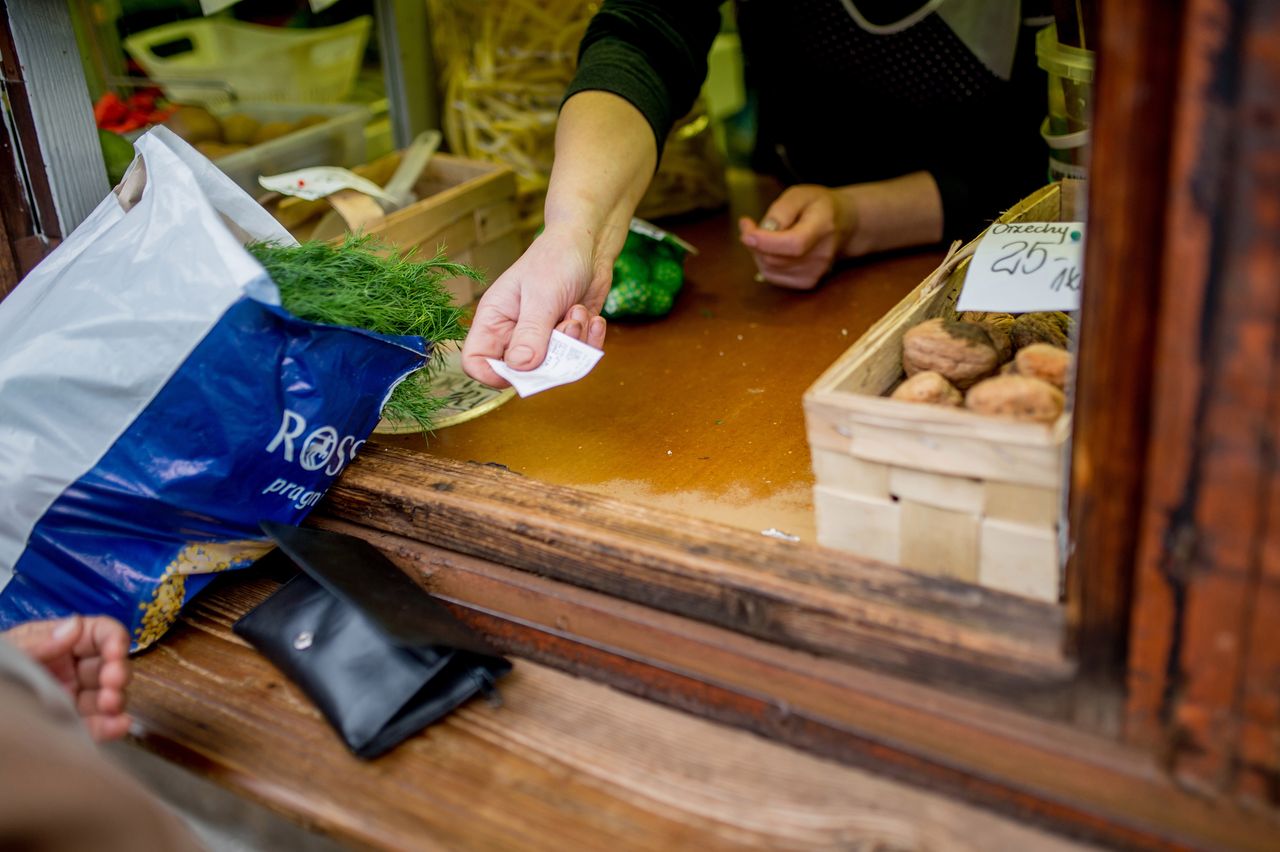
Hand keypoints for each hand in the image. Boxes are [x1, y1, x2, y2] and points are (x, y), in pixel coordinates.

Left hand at [3, 615, 131, 741]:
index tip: (116, 650)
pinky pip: (93, 726)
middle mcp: (69, 669)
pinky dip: (109, 727)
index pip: (98, 633)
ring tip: (110, 705)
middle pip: (108, 665)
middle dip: (117, 672)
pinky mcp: (67, 726)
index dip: (113, 638)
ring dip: (116, 699)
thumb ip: (39, 641)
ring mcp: (69, 698)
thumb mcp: (10, 652)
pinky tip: (118, 725)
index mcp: (57, 643)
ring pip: (106, 697)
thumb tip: (75, 626)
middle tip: (112, 683)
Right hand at [462, 225, 608, 386]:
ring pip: (554, 368)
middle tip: (565, 326)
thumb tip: (520, 368)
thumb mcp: (542, 296)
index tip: (524, 368)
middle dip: (550, 358)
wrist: (590, 244)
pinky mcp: (567, 338)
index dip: (493, 374)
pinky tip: (592, 317)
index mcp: (494, 319)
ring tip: (578, 312)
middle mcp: (514, 333)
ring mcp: (541, 338)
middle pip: (521, 372)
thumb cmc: (556, 258)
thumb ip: (531, 333)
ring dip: (574, 345)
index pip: (476, 361)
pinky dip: (590, 342)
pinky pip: (577, 359)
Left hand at [738, 185, 856, 289]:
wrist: (845, 224)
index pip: (793, 244)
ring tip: (764, 235)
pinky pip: (774, 277)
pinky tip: (771, 249)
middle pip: (776, 259)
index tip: (746, 230)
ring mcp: (816, 272)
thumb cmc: (819, 206)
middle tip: (749, 225)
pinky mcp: (808, 282)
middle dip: (754, 243)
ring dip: (759, 252)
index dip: (765, 241)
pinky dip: (765, 263)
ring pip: (770, 269)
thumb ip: (781, 210)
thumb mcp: (800, 195)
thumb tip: (764, 230)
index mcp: (823, 227)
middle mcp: (822, 255)